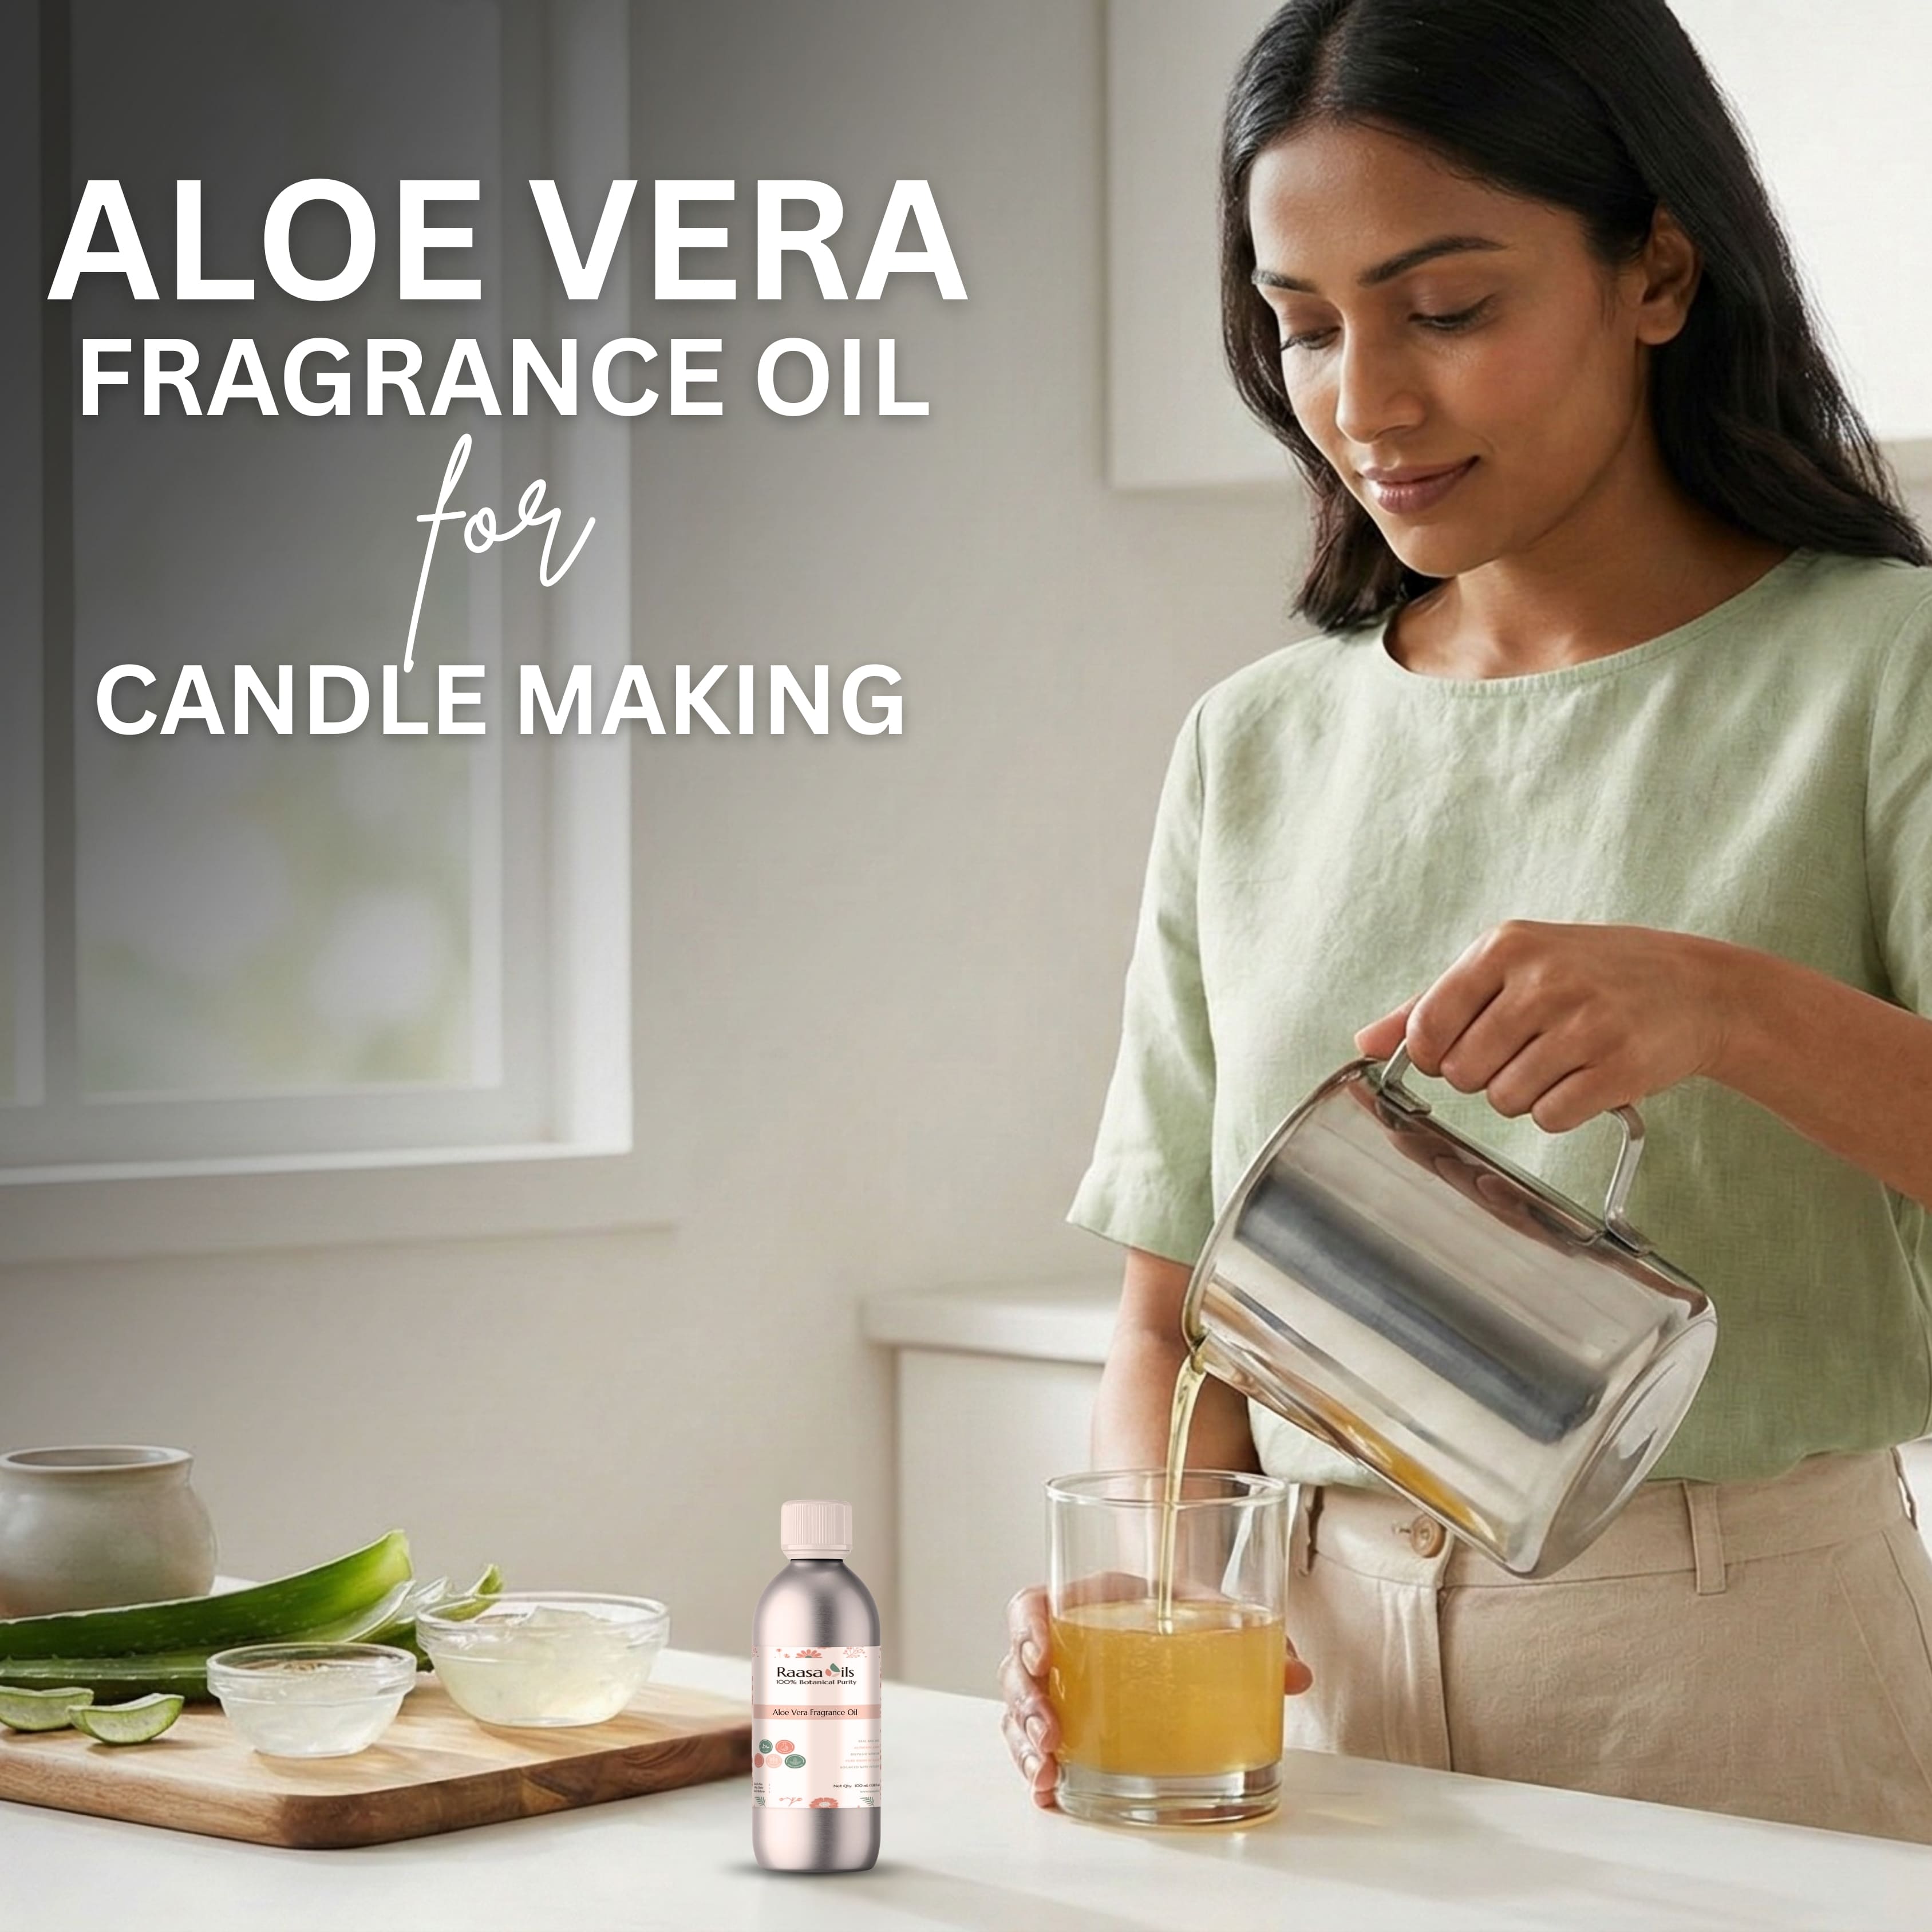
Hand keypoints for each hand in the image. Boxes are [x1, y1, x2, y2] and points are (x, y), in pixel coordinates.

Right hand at [999, 1583, 1314, 1808]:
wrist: (1179, 1615)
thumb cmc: (1182, 1605)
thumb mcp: (1211, 1607)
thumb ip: (1251, 1632)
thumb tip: (1298, 1674)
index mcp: (1087, 1600)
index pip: (1032, 1604)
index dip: (1027, 1626)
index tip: (1042, 1653)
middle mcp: (1065, 1643)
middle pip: (1019, 1667)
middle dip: (1027, 1703)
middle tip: (1051, 1733)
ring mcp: (1063, 1687)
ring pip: (1019, 1710)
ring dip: (1026, 1741)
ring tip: (1048, 1773)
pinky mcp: (1070, 1725)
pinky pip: (1035, 1743)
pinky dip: (1037, 1768)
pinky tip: (1049, 1791)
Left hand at [1354, 921, 1729, 1132]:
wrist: (1694, 988)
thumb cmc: (1586, 974)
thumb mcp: (1507, 967)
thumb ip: (1431, 1004)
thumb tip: (1364, 1044)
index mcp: (1504, 948)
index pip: (1427, 1026)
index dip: (1432, 1053)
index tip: (1456, 1049)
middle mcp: (1543, 981)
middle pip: (1462, 1071)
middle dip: (1482, 1075)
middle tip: (1522, 1050)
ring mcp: (1584, 1023)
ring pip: (1504, 1098)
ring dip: (1522, 1094)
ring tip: (1556, 1061)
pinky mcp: (1619, 1066)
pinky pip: (1551, 1117)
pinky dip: (1560, 1110)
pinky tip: (1583, 1079)